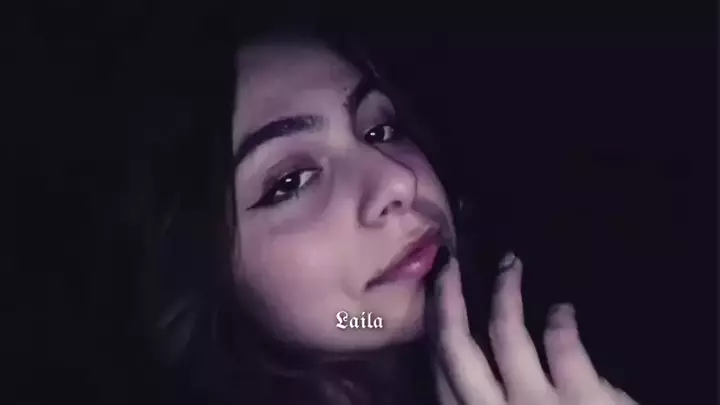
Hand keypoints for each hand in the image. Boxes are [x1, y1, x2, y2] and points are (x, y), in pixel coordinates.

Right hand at [431, 253, 636, 404]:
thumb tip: (499, 370)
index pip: (442, 376)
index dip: (434, 331)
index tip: (435, 296)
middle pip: (457, 351)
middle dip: (447, 302)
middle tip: (448, 265)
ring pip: (507, 336)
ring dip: (505, 294)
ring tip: (510, 265)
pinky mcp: (584, 400)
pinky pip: (563, 347)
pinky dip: (561, 322)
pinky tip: (564, 309)